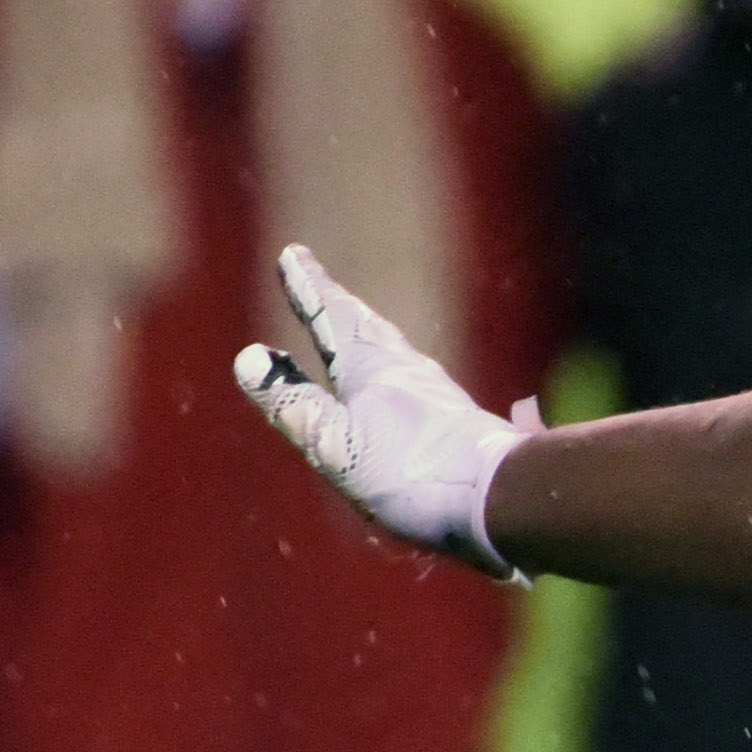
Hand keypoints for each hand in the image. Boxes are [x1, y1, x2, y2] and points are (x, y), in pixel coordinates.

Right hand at [232, 245, 531, 580]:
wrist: (501, 497)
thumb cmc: (413, 471)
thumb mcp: (337, 442)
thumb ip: (295, 403)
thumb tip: (250, 358)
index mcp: (372, 369)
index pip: (332, 318)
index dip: (309, 289)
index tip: (292, 254)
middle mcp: (409, 371)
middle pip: (368, 330)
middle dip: (339, 307)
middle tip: (320, 282)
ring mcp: (439, 397)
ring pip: (395, 354)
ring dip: (370, 338)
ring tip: (361, 332)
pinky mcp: (460, 427)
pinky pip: (415, 386)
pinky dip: (396, 375)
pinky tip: (409, 394)